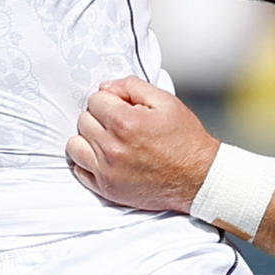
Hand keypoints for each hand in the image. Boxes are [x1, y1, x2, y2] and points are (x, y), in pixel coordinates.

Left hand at [66, 77, 219, 212]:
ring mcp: (107, 171)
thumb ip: (132, 86)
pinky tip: (106, 158)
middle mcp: (111, 147)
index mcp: (124, 122)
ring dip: (89, 139)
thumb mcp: (166, 101)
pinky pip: (79, 170)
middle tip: (120, 125)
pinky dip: (88, 162)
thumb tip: (106, 87)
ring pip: (75, 145)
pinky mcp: (106, 189)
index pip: (95, 99)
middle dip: (100, 118)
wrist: (199, 178)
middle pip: (83, 121)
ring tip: (109, 141)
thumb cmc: (185, 140)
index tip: (123, 107)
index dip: (110, 100)